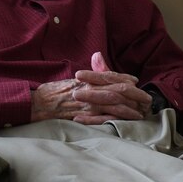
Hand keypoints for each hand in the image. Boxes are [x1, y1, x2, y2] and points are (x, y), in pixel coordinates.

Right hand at [31, 52, 152, 123]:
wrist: (35, 103)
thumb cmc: (52, 92)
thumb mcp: (71, 81)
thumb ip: (87, 76)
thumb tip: (97, 60)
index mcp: (86, 80)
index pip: (110, 76)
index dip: (124, 78)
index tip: (135, 81)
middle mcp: (89, 89)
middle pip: (117, 89)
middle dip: (134, 94)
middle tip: (147, 99)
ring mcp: (86, 103)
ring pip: (113, 103)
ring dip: (129, 108)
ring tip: (140, 113)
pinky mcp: (82, 116)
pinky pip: (102, 117)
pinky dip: (115, 118)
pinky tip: (124, 122)